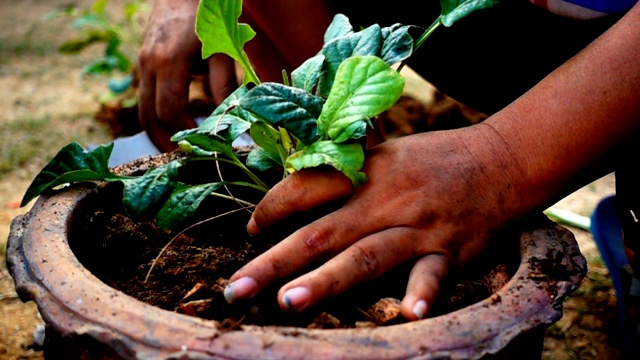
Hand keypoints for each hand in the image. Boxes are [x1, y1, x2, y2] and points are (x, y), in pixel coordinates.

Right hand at [137, 0, 237, 151]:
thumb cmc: (207, 17)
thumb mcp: (222, 49)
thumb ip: (224, 84)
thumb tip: (230, 120)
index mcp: (168, 62)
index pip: (169, 111)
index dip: (184, 132)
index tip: (203, 145)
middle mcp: (148, 66)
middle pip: (149, 118)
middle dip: (166, 143)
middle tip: (187, 160)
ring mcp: (141, 66)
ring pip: (142, 112)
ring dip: (159, 135)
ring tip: (181, 151)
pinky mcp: (143, 67)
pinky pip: (145, 101)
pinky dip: (157, 119)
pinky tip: (177, 128)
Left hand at [224, 126, 520, 319]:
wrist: (500, 159)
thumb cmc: (433, 159)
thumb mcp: (384, 154)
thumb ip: (343, 174)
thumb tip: (294, 192)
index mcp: (363, 172)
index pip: (305, 189)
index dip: (272, 208)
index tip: (251, 230)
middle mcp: (383, 200)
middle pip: (320, 233)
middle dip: (274, 263)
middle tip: (236, 290)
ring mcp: (416, 227)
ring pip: (365, 256)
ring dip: (327, 281)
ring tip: (289, 303)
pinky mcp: (449, 250)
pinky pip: (433, 274)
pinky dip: (421, 293)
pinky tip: (407, 314)